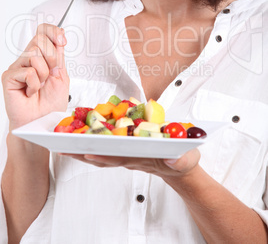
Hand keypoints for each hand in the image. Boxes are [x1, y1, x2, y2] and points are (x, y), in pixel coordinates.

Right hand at [2, 23, 69, 128]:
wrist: (41, 122)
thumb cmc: (50, 104)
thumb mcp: (62, 76)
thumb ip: (59, 57)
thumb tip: (59, 38)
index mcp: (42, 56)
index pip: (43, 31)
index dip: (53, 31)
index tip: (62, 41)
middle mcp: (28, 59)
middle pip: (39, 39)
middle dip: (51, 57)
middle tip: (50, 74)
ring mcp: (17, 67)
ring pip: (33, 54)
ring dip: (43, 73)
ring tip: (40, 86)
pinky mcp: (9, 77)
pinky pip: (27, 71)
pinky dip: (34, 84)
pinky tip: (31, 92)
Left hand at [60, 148, 200, 179]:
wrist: (180, 166)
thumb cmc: (181, 161)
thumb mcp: (187, 160)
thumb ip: (183, 160)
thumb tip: (174, 159)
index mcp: (142, 159)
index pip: (120, 158)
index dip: (104, 156)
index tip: (89, 152)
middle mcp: (130, 158)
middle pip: (104, 156)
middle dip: (83, 152)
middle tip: (64, 146)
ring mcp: (126, 154)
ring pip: (101, 153)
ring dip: (82, 149)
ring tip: (64, 142)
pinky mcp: (125, 148)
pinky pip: (105, 147)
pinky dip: (92, 143)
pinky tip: (81, 137)